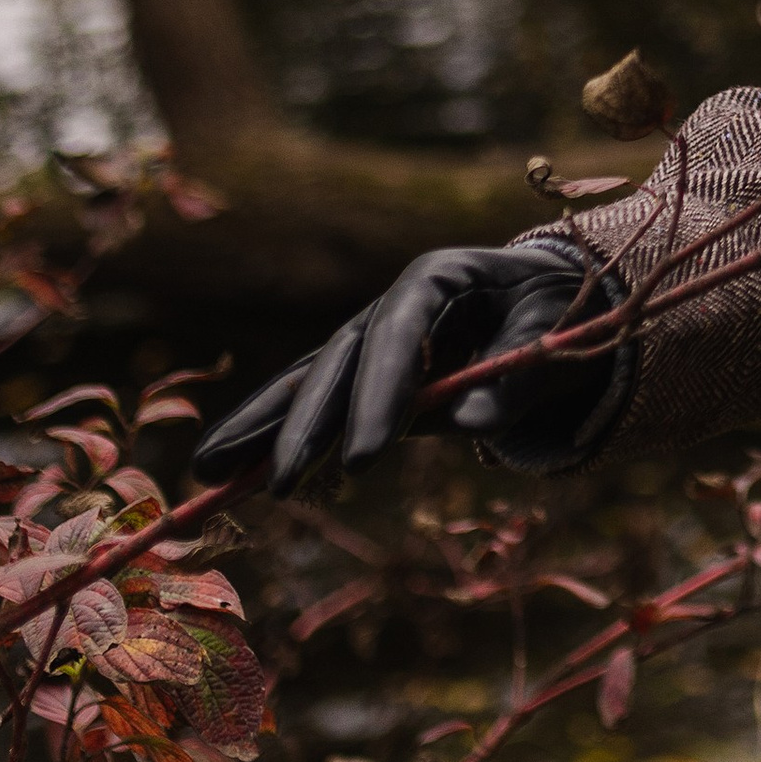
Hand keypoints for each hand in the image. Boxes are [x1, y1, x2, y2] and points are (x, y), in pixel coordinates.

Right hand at [194, 241, 621, 496]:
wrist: (547, 299)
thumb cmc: (552, 311)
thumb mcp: (552, 336)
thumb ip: (517, 378)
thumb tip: (473, 423)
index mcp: (437, 277)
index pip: (398, 333)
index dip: (377, 394)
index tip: (366, 460)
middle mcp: (391, 306)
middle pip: (338, 360)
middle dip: (307, 425)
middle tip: (283, 485)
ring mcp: (371, 340)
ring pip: (308, 382)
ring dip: (261, 428)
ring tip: (207, 471)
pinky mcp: (363, 376)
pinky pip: (314, 404)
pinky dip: (272, 435)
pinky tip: (228, 470)